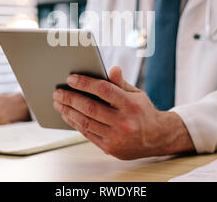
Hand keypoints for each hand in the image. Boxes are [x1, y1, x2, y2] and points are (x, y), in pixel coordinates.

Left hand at [52, 66, 194, 159]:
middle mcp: (124, 122)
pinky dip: (75, 123)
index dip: (85, 83)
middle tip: (58, 92)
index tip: (71, 78)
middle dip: (70, 98)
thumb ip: (120, 83)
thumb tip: (112, 68)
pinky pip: (87, 134)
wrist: (159, 138)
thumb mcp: (137, 94)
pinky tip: (68, 115)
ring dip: (68, 111)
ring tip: (59, 103)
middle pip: (90, 108)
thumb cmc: (144, 112)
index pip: (104, 90)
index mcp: (131, 105)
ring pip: (85, 122)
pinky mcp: (111, 148)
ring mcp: (117, 137)